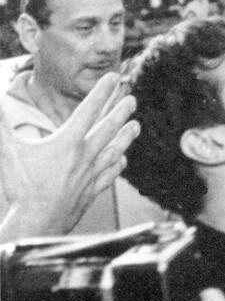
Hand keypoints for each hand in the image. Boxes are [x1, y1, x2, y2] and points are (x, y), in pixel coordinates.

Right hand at [0, 73, 139, 240]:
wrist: (36, 223)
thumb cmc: (21, 187)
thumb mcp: (8, 151)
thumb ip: (0, 125)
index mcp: (67, 142)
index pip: (88, 110)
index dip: (102, 91)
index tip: (114, 77)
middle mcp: (85, 156)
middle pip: (108, 128)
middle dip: (120, 111)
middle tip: (132, 98)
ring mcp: (91, 175)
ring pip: (114, 150)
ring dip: (126, 136)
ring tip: (136, 125)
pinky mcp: (91, 192)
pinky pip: (109, 175)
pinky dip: (117, 165)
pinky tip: (123, 160)